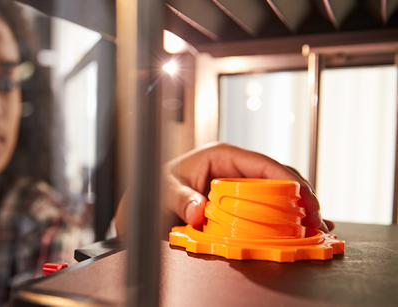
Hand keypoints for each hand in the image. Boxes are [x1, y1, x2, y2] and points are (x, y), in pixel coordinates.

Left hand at [163, 142, 332, 232]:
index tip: (305, 199)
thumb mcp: (165, 189)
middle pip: (278, 177)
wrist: (147, 199)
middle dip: (302, 197)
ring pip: (279, 192)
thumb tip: (199, 210)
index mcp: (222, 155)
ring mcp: (240, 184)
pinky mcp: (241, 201)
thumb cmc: (156, 186)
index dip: (288, 180)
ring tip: (319, 228)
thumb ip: (180, 198)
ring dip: (299, 210)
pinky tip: (306, 230)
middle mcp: (236, 168)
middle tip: (317, 220)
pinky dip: (288, 218)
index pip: (263, 164)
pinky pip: (269, 207)